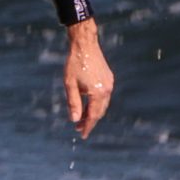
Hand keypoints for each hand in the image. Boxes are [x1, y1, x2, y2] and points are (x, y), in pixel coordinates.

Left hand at [63, 20, 113, 138]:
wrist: (85, 44)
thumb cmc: (74, 63)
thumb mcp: (70, 85)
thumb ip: (73, 103)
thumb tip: (74, 120)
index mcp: (98, 93)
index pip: (93, 116)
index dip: (87, 127)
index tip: (82, 135)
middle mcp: (107, 90)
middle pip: (99, 111)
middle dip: (89, 121)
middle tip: (78, 127)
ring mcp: (109, 83)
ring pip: (102, 104)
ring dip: (93, 112)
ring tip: (81, 116)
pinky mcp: (109, 78)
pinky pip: (104, 96)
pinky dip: (96, 102)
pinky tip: (87, 103)